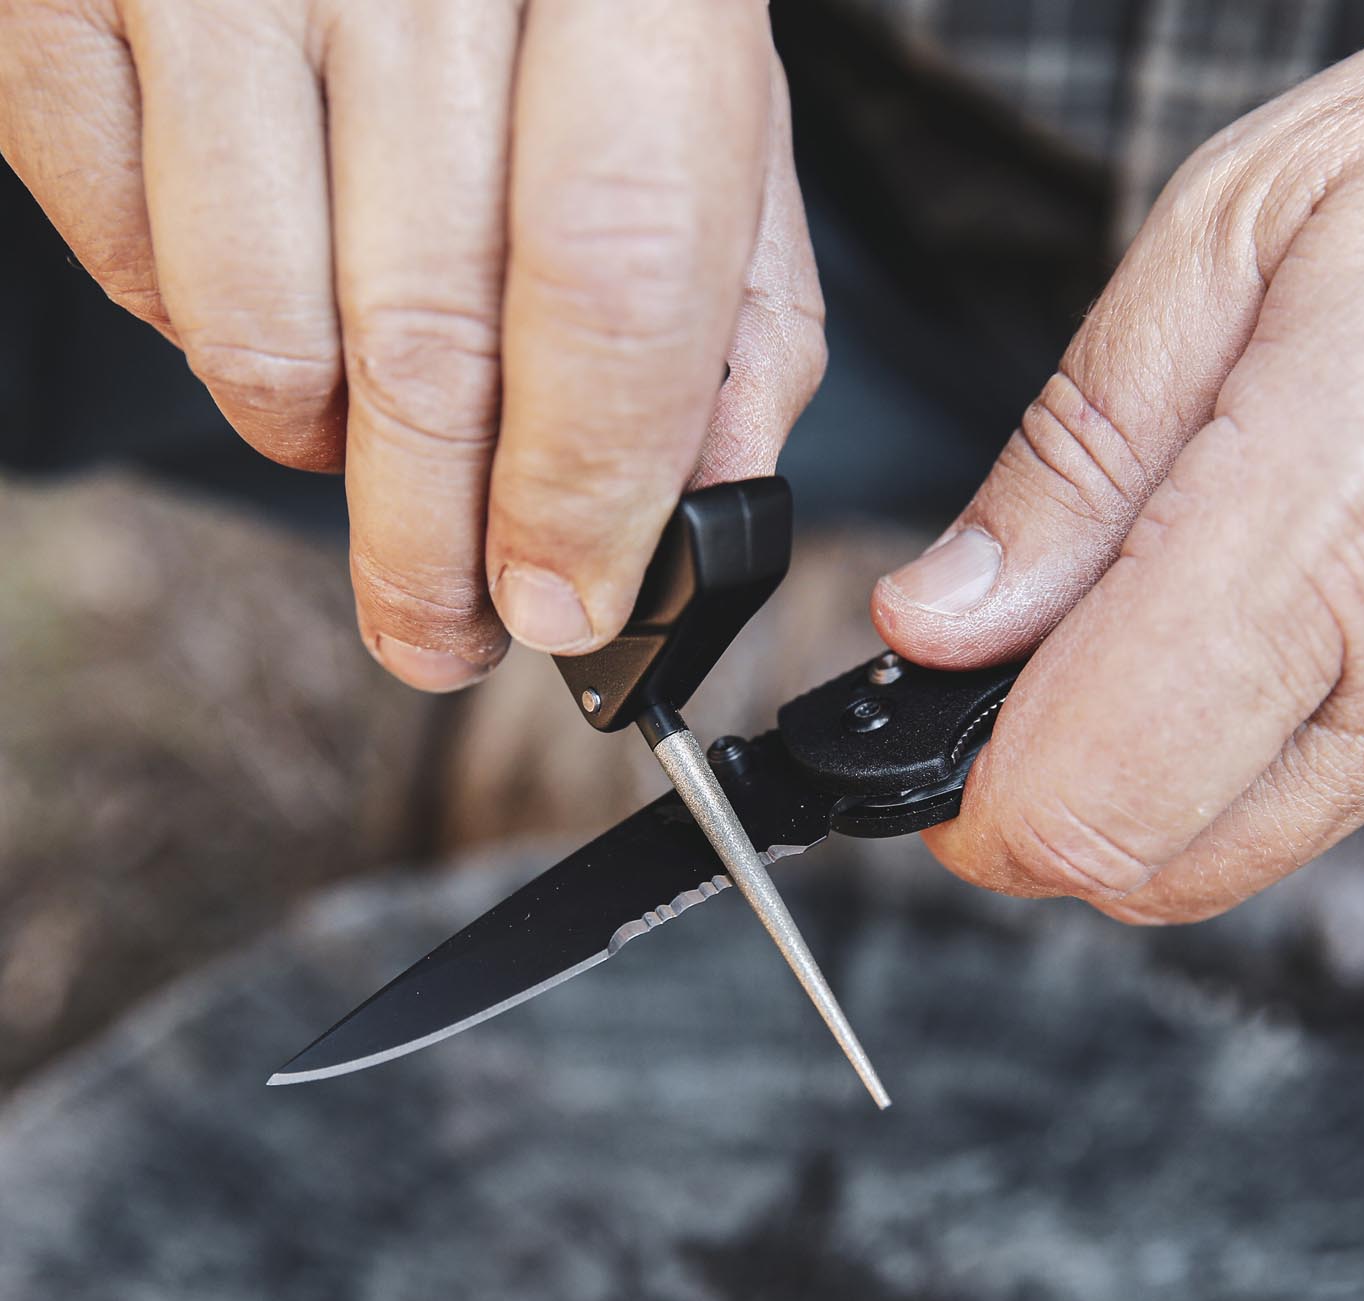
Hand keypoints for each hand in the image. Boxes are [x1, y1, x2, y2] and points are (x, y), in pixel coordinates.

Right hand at [0, 0, 823, 688]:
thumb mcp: (701, 97)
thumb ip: (731, 299)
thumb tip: (700, 501)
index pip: (613, 280)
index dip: (585, 487)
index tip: (565, 608)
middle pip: (427, 347)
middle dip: (438, 549)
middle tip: (445, 633)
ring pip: (263, 340)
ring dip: (326, 448)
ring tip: (370, 423)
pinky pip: (127, 266)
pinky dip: (208, 339)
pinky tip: (278, 292)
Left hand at [873, 0, 1363, 922]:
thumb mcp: (1221, 247)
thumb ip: (1067, 467)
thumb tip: (940, 624)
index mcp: (1329, 530)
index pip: (1093, 797)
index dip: (976, 807)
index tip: (934, 744)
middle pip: (1158, 865)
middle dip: (1048, 802)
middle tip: (1014, 682)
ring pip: (1243, 844)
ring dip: (1151, 772)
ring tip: (1157, 611)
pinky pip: (1336, 793)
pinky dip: (1256, 741)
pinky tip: (1271, 618)